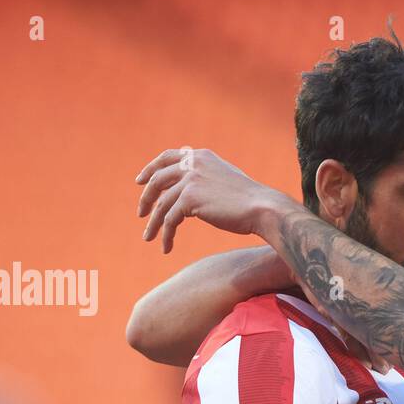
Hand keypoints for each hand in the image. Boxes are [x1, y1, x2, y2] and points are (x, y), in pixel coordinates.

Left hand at [135, 148, 284, 252]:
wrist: (262, 208)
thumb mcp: (226, 179)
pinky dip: (166, 235)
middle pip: (157, 180)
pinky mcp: (189, 199)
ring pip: (162, 204)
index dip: (151, 169)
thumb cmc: (251, 200)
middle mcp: (192, 164)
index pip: (167, 157)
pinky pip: (170, 220)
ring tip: (148, 237)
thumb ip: (207, 178)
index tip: (140, 181)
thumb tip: (195, 191)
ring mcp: (190, 180)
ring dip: (153, 223)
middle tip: (141, 213)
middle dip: (146, 198)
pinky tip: (166, 247)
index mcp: (201, 156)